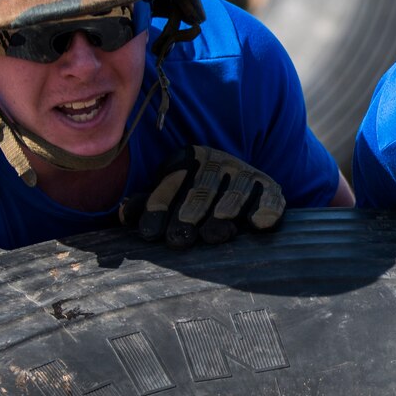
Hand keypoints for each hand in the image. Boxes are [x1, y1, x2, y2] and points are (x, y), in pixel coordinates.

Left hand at [132, 146, 286, 247]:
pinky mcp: (271, 190)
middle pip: (202, 187)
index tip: (149, 231)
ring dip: (224, 213)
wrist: (242, 185)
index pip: (171, 180)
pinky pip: (269, 199)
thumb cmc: (195, 196)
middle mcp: (219, 162)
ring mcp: (247, 174)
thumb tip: (124, 214)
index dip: (159, 205)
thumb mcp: (169, 196)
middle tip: (178, 238)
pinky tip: (255, 224)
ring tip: (213, 234)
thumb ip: (147, 205)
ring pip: (235, 192)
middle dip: (189, 212)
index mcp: (189, 158)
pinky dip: (264, 210)